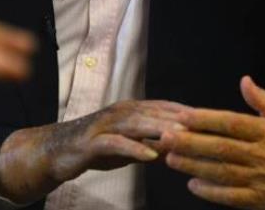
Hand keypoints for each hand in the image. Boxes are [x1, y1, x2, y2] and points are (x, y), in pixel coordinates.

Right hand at [0, 99, 191, 203]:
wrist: (55, 152)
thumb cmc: (95, 147)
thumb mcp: (129, 146)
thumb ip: (151, 143)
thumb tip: (177, 146)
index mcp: (131, 110)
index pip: (165, 107)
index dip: (187, 112)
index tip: (210, 119)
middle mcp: (121, 112)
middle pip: (156, 113)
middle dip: (180, 119)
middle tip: (204, 126)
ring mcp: (106, 125)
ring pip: (138, 124)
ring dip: (161, 129)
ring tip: (182, 136)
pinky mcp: (93, 142)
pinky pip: (117, 144)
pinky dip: (135, 149)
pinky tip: (151, 156)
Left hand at [162, 76, 264, 209]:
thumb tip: (244, 81)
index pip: (231, 123)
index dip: (205, 119)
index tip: (183, 116)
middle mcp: (261, 154)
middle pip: (220, 147)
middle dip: (190, 142)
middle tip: (165, 137)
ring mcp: (260, 178)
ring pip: (221, 171)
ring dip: (194, 165)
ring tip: (171, 159)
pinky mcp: (261, 199)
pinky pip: (231, 196)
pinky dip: (211, 191)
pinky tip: (193, 184)